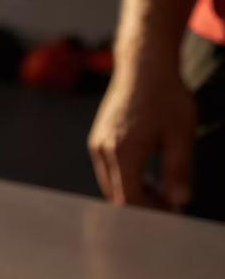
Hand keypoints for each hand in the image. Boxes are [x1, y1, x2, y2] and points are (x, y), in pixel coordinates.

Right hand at [88, 59, 195, 209]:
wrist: (143, 66)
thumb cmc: (165, 96)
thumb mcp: (181, 135)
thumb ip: (178, 171)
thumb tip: (180, 200)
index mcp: (123, 152)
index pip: (129, 198)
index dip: (150, 212)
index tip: (172, 213)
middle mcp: (103, 150)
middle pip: (116, 195)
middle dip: (142, 205)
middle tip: (169, 205)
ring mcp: (97, 143)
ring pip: (110, 183)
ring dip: (132, 192)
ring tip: (160, 190)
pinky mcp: (98, 137)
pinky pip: (107, 169)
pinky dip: (125, 178)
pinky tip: (145, 172)